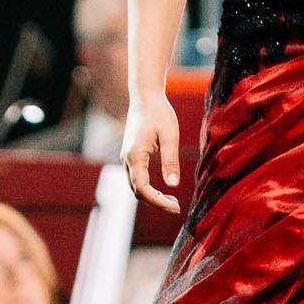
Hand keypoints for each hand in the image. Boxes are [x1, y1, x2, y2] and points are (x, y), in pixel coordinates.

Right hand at [120, 96, 181, 215]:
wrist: (145, 96)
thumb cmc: (159, 112)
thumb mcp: (170, 136)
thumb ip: (170, 160)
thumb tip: (173, 185)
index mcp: (135, 155)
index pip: (143, 189)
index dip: (158, 201)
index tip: (175, 206)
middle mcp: (126, 158)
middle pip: (137, 191)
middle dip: (156, 201)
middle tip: (176, 206)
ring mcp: (126, 157)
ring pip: (135, 186)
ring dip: (152, 196)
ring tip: (172, 200)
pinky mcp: (130, 154)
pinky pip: (136, 178)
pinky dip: (148, 187)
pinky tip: (162, 188)